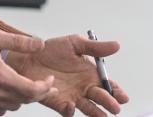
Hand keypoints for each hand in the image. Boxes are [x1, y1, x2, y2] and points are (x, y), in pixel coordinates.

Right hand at [0, 29, 56, 114]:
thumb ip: (19, 42)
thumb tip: (40, 45)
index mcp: (0, 77)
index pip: (31, 91)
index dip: (45, 87)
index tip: (50, 80)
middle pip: (25, 101)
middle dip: (38, 93)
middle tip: (46, 85)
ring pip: (13, 107)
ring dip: (23, 98)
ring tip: (27, 86)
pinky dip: (8, 103)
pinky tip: (8, 91)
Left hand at [7, 34, 129, 116]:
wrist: (29, 56)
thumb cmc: (52, 49)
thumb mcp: (76, 44)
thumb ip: (96, 47)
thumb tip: (116, 45)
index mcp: (90, 74)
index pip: (107, 85)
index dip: (116, 91)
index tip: (123, 96)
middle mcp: (83, 88)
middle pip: (100, 98)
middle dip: (109, 103)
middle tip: (115, 107)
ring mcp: (71, 96)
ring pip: (87, 107)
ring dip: (95, 112)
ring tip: (103, 116)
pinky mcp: (57, 102)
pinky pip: (66, 110)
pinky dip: (70, 111)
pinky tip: (73, 106)